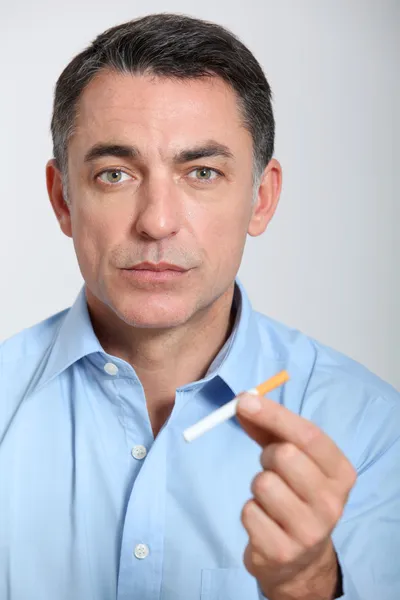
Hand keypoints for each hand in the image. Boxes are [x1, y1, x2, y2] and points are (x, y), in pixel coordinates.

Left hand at [236, 392, 355, 599]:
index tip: (244, 401)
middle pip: (285, 456)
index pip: (309, 435)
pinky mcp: (282, 552)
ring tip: (270, 497)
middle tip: (271, 466)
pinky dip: (250, 511)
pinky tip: (265, 521)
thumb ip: (269, 428)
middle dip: (267, 455)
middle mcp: (332, 503)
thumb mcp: (292, 458)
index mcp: (340, 473)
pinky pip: (248, 512)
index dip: (274, 414)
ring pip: (263, 484)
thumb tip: (243, 401)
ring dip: (257, 486)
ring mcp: (309, 531)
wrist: (301, 559)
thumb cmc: (295, 492)